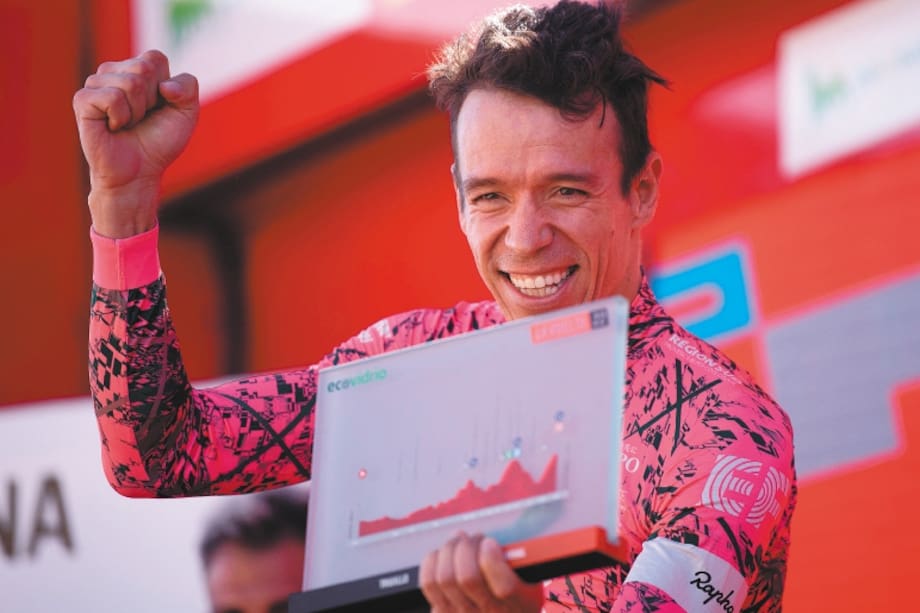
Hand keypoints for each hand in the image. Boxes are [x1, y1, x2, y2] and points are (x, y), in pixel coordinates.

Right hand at [72, 49, 198, 236]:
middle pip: (144, 68)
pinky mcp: (82, 100)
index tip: (158, 107)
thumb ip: (188, 86)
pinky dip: (121, 118)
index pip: (156, 58)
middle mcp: (113, 72)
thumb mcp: (187, 113)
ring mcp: (95, 84)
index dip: (166, 88)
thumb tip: (164, 85)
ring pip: (130, 83)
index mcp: (135, 69)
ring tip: (127, 124)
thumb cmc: (160, 142)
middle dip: (152, 100)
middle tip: (141, 119)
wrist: (139, 173)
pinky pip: (112, 98)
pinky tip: (114, 127)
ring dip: (137, 112)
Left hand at [419, 532, 543, 611]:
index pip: (504, 587)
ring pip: (444, 579)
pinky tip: (444, 554)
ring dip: (449, 550)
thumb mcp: (531, 580)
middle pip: (467, 578)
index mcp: (518, 604)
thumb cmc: (516, 595)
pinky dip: (433, 560)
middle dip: (467, 547)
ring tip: (459, 541)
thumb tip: (504, 530)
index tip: (490, 542)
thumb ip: (522, 557)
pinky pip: (429, 583)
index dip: (492, 560)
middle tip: (474, 537)